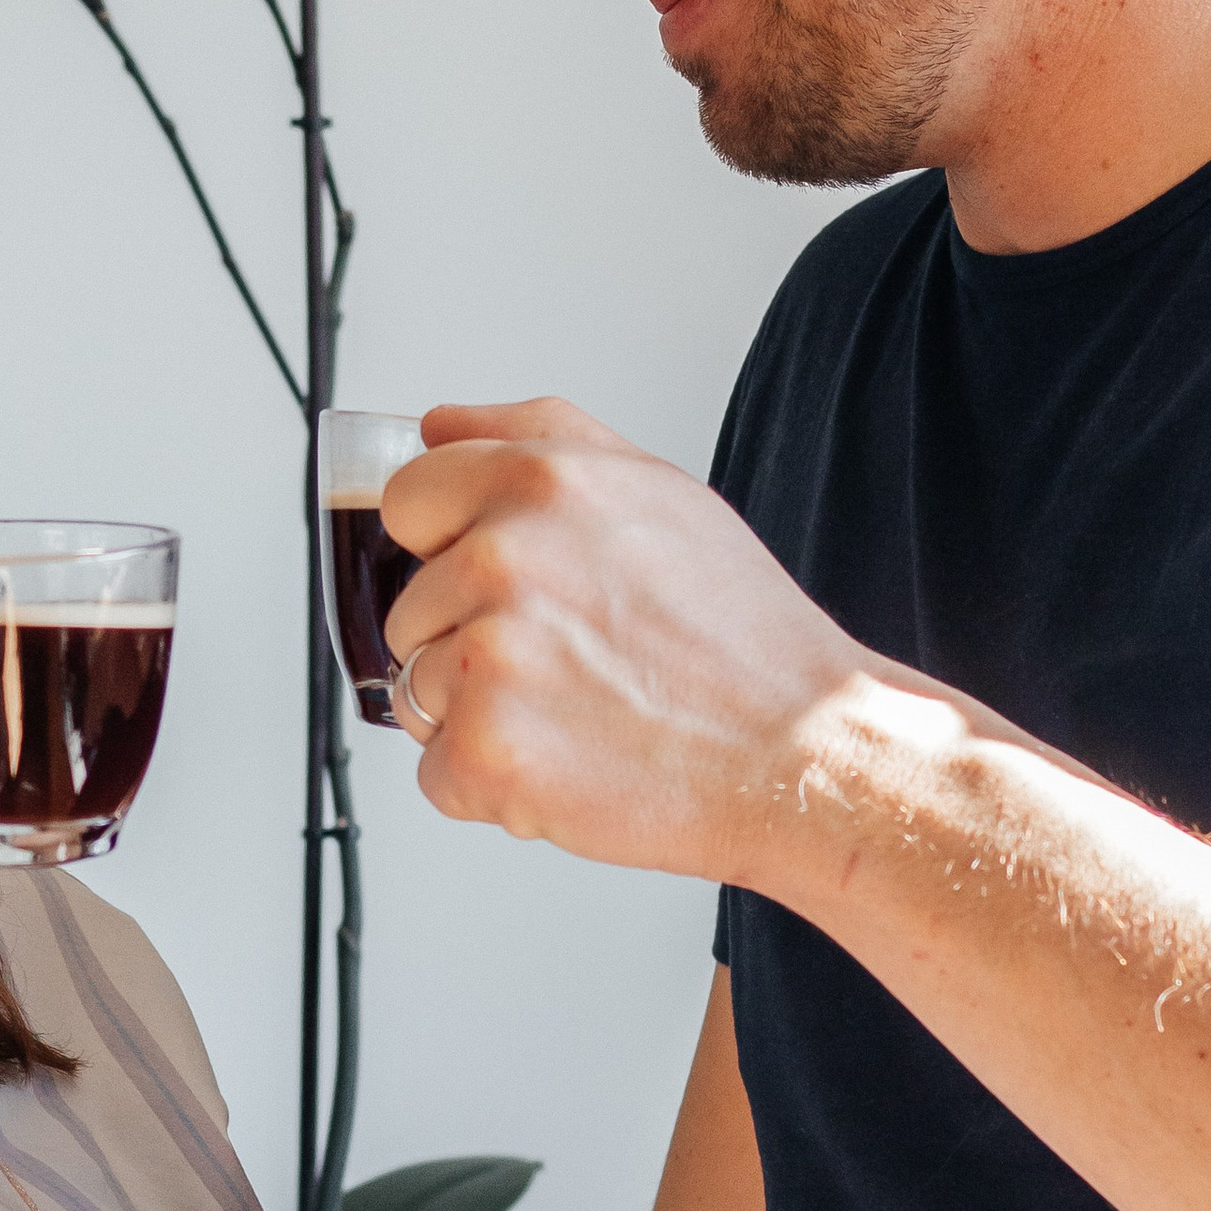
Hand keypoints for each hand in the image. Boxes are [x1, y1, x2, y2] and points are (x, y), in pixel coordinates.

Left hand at [381, 399, 866, 885]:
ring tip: (580, 712)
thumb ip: (531, 435)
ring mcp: (488, 654)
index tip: (508, 585)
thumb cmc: (740, 638)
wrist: (802, 752)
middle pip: (409, 608)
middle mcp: (503, 556)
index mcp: (541, 480)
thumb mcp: (654, 490)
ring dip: (481, 715)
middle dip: (470, 641)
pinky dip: (493, 785)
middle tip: (575, 661)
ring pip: (418, 691)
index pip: (409, 498)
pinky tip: (572, 763)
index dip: (448, 548)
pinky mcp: (485, 748)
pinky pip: (437, 772)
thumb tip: (435, 425)